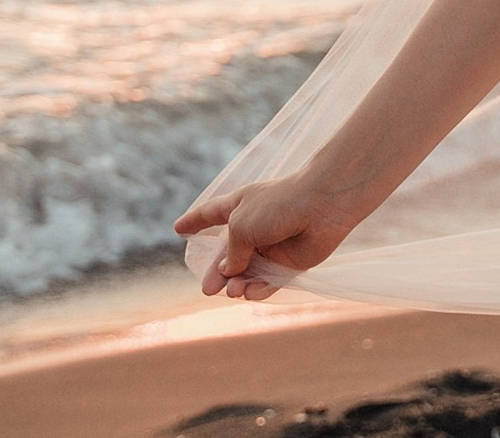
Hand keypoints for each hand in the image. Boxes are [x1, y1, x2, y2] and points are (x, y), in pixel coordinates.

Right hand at [172, 172, 360, 301]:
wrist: (322, 206)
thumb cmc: (278, 206)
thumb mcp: (240, 224)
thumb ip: (231, 252)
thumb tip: (229, 273)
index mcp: (239, 205)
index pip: (211, 213)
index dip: (195, 221)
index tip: (178, 228)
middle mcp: (254, 226)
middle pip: (228, 254)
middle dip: (216, 273)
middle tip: (207, 289)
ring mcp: (272, 245)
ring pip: (247, 272)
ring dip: (237, 284)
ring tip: (232, 292)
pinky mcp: (290, 263)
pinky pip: (269, 281)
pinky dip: (258, 289)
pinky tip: (249, 293)